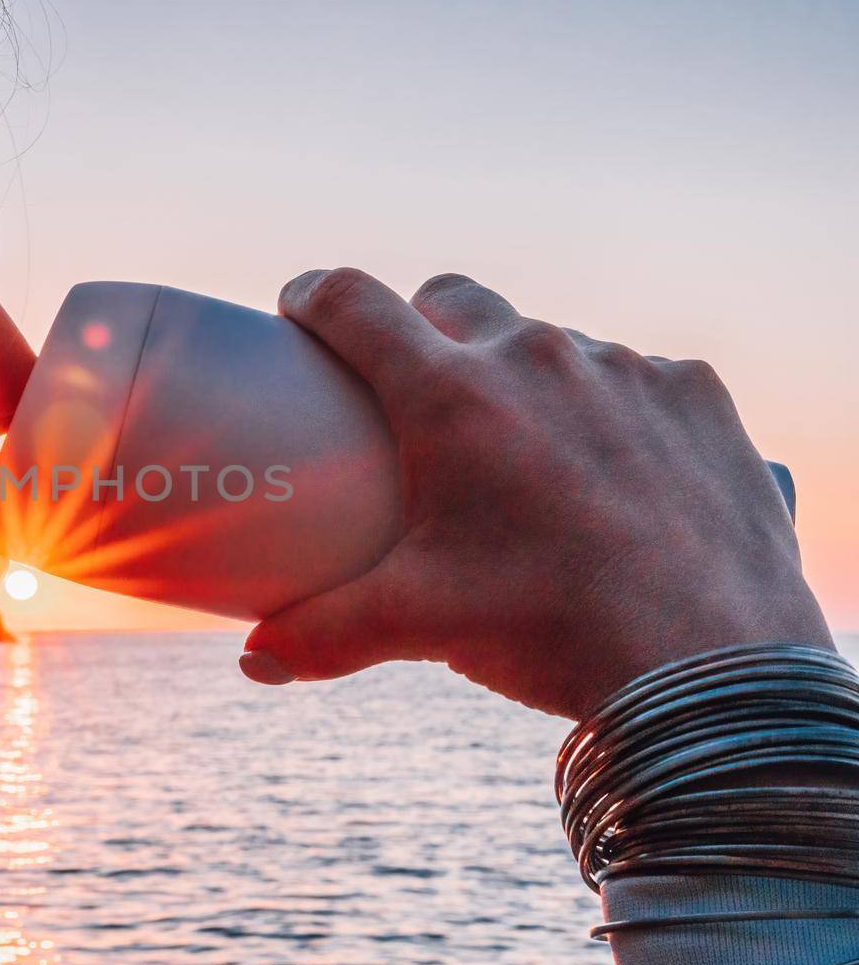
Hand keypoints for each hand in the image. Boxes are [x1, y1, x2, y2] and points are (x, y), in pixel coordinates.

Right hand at [240, 269, 833, 719]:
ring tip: (525, 446)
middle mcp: (535, 358)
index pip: (353, 303)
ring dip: (521, 372)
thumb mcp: (418, 624)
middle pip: (450, 298)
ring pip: (547, 340)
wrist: (710, 668)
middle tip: (412, 385)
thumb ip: (320, 634)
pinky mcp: (696, 394)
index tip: (299, 307)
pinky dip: (610, 406)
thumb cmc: (548, 630)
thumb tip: (254, 658)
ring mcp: (624, 368)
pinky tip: (615, 465)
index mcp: (451, 398)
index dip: (313, 295)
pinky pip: (635, 375)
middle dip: (419, 326)